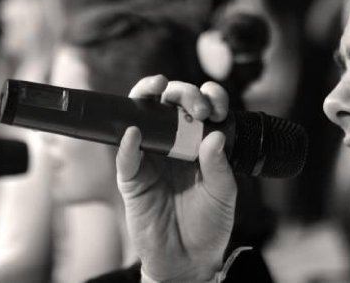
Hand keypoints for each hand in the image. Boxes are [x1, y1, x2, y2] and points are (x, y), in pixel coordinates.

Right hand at [116, 75, 236, 281]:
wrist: (188, 259)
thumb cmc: (208, 224)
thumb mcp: (223, 194)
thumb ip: (219, 166)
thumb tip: (214, 136)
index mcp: (197, 143)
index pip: (199, 108)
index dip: (208, 97)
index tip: (218, 106)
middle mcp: (172, 144)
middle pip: (169, 104)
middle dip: (184, 94)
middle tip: (199, 108)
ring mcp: (149, 158)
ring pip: (140, 118)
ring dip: (146, 97)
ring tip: (157, 89)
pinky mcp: (132, 178)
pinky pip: (125, 158)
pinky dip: (127, 144)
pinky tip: (135, 134)